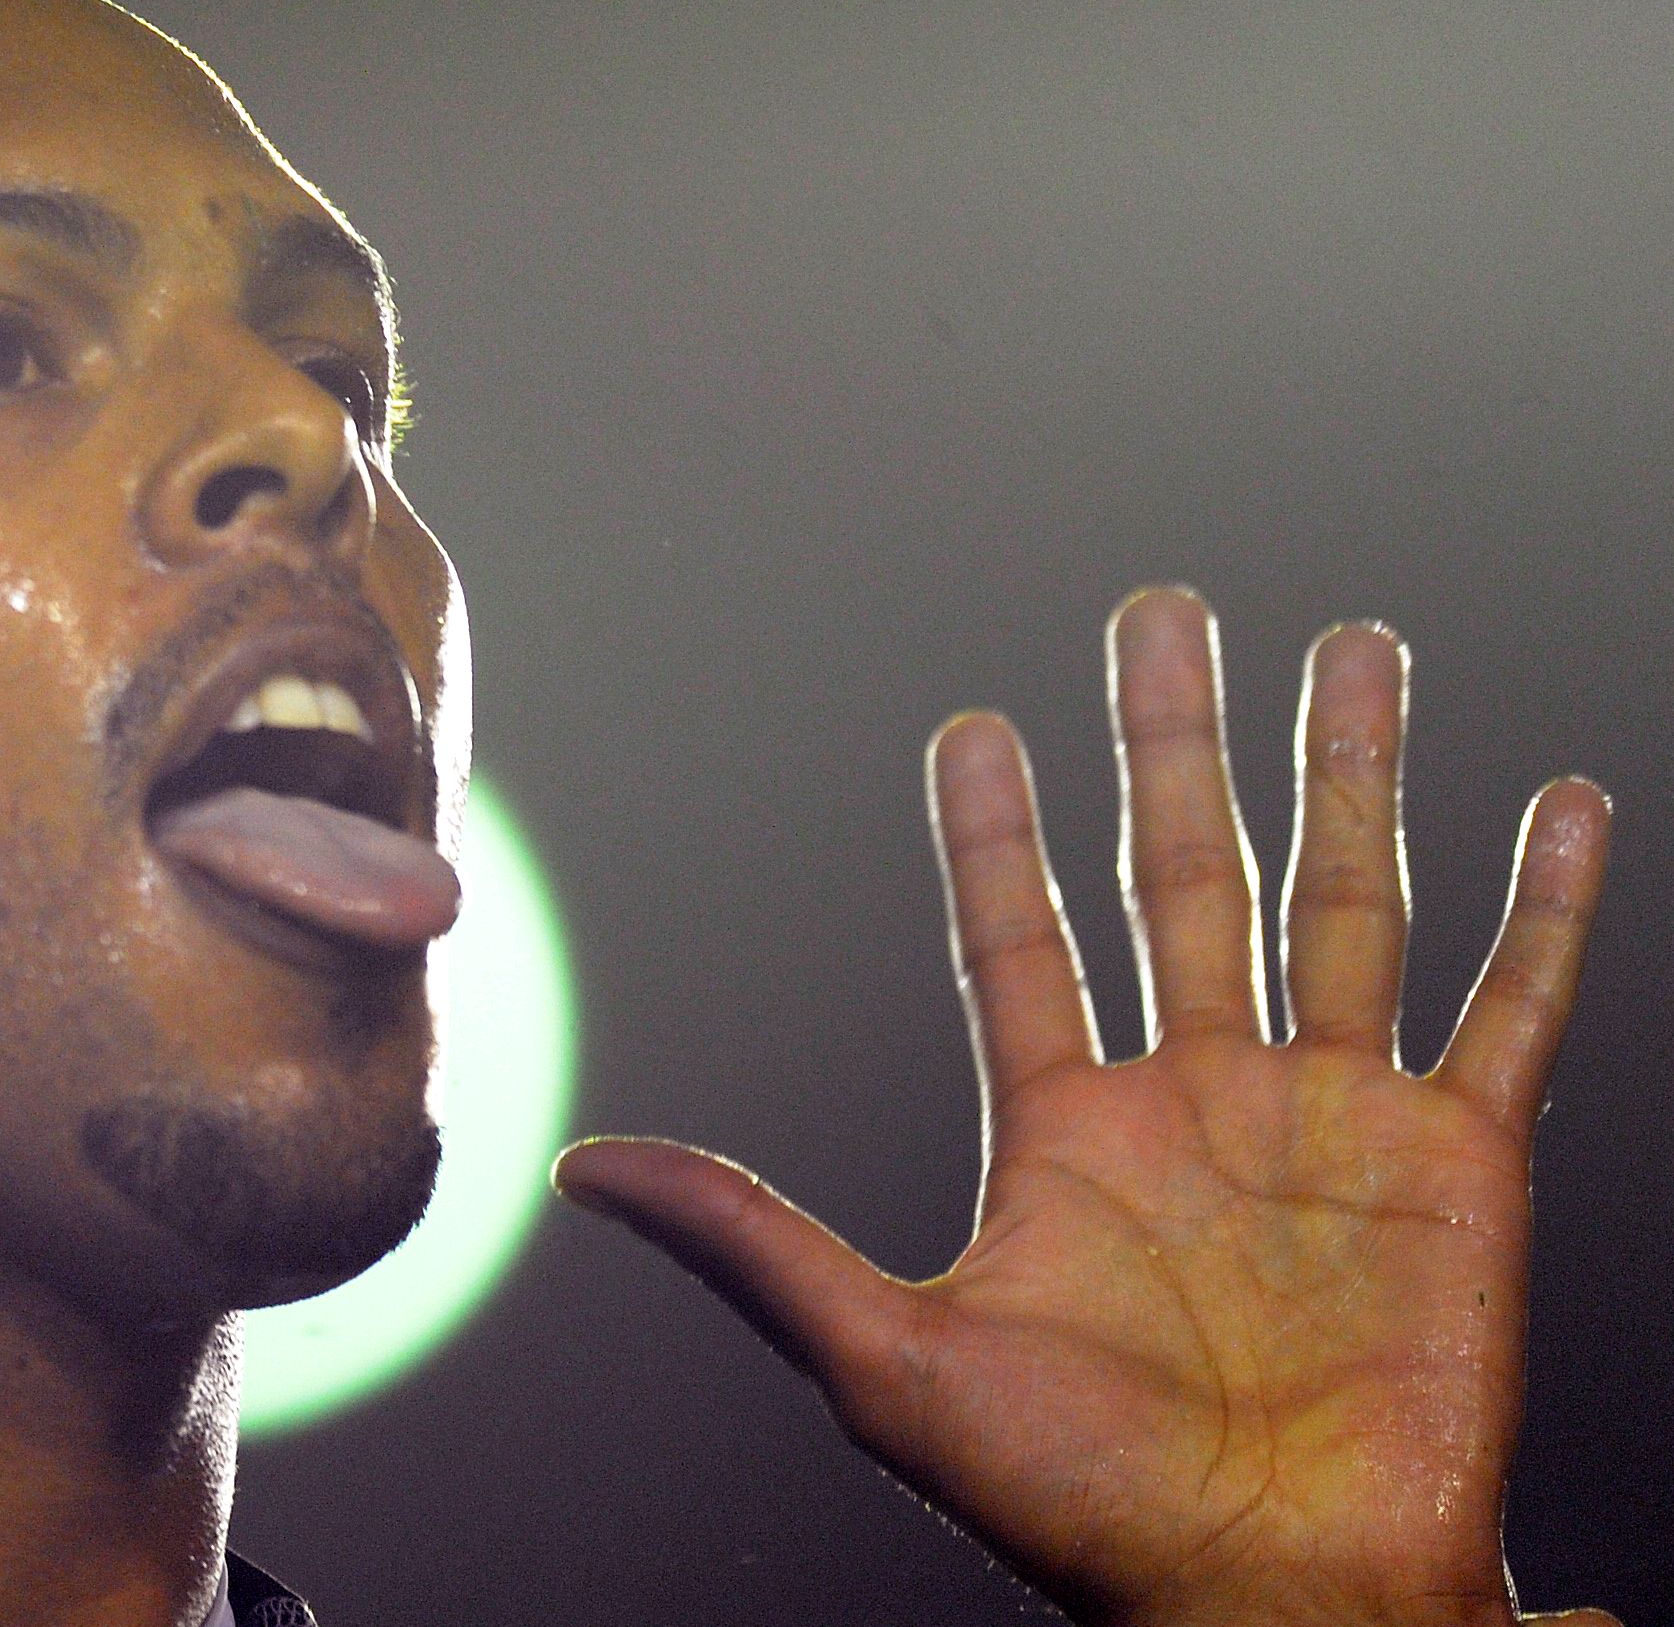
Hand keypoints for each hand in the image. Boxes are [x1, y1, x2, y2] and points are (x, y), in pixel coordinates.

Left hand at [557, 588, 1615, 1626]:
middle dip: (1172, 741)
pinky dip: (1543, 908)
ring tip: (1356, 645)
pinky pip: (1510, 1007)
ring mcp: (1332, 1120)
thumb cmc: (1081, 1508)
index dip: (995, 836)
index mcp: (1068, 1136)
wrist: (1275, 1598)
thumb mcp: (887, 1360)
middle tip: (1161, 608)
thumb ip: (749, 1242)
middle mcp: (1200, 1101)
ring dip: (1352, 772)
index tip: (976, 723)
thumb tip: (574, 1168)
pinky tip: (1561, 802)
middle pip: (1180, 876)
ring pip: (1343, 901)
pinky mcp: (1460, 1163)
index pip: (1020, 942)